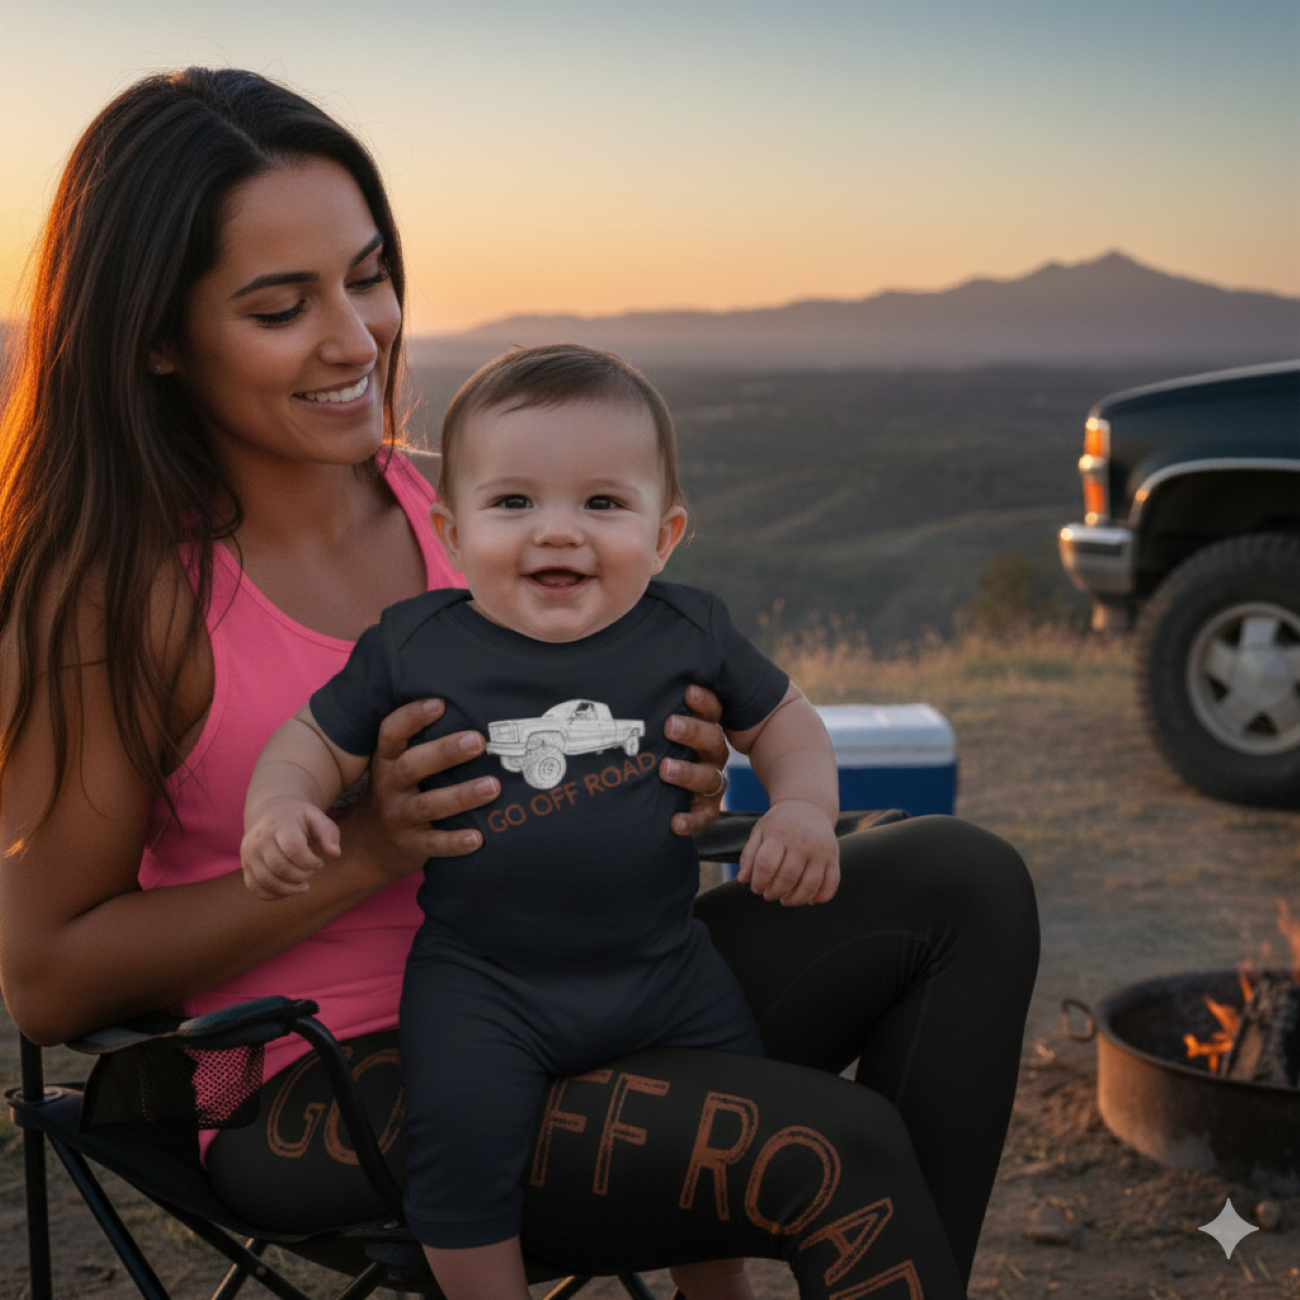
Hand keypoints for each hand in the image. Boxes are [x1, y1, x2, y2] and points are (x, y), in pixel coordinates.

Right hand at [241, 798, 340, 899]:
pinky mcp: (245, 866)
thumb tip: (335, 853)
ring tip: (303, 885)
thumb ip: (329, 832)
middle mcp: (259, 838)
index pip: (293, 849)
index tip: (319, 862)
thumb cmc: (298, 817)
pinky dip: (272, 895)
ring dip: (288, 890)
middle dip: (300, 876)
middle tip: (311, 873)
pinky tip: (288, 892)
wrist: (269, 812)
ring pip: (265, 881)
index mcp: (279, 824)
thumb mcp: (316, 816)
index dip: (309, 861)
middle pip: (279, 867)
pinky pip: (254, 888)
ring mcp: (249, 853)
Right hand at [347, 698, 499, 880]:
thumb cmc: (396, 793)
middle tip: (478, 740)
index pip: (392, 733)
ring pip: (429, 805)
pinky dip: (456, 842)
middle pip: (413, 766)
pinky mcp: (413, 846)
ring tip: (493, 786)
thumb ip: (420, 743)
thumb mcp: (395, 766)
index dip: (412, 716)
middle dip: (445, 752)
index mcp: (386, 761)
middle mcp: (389, 787)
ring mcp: (400, 818)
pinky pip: (435, 844)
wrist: (370, 847)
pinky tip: (479, 838)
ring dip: (462, 796)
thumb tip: (470, 707)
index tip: (440, 703)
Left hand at [661, 684, 729, 836]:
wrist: (658, 786)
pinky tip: (674, 821)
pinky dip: (691, 820)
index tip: (687, 690)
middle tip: (669, 726)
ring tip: (665, 769)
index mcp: (704, 727)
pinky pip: (705, 815)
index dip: (704, 701)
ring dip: (688, 773)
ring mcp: (710, 779)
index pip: (712, 710)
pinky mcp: (704, 807)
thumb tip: (617, 668)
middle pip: (713, 740)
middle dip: (692, 732)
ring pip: (711, 777)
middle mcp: (711, 752)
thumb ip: (649, 703)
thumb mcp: (654, 721)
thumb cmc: (654, 742)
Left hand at [737, 799, 839, 905]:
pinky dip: (821, 897)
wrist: (808, 807)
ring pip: (811, 884)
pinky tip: (809, 900)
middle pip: (789, 877)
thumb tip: (743, 880)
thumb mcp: (760, 832)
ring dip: (796, 900)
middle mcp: (803, 842)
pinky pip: (831, 883)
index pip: (767, 863)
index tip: (756, 888)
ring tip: (785, 900)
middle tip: (769, 896)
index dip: (759, 881)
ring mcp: (821, 850)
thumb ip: (749, 856)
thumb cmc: (779, 824)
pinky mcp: (834, 858)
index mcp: (780, 834)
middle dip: (775, 892)